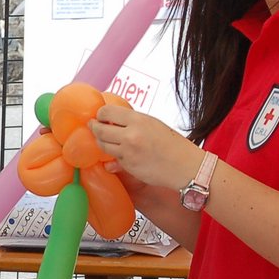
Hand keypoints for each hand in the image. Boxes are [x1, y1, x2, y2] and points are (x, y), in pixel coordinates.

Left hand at [88, 103, 203, 191]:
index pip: (107, 112)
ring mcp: (128, 152)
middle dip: (94, 127)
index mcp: (138, 120)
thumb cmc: (173, 144)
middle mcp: (130, 135)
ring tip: (104, 139)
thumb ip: (132, 122)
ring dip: (101, 142)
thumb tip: (112, 121)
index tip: (100, 116)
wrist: (185, 166)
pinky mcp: (128, 167)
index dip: (101, 114)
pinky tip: (121, 153)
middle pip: (100, 130)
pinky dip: (114, 155)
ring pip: (103, 145)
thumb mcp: (153, 124)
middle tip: (93, 126)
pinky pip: (114, 159)